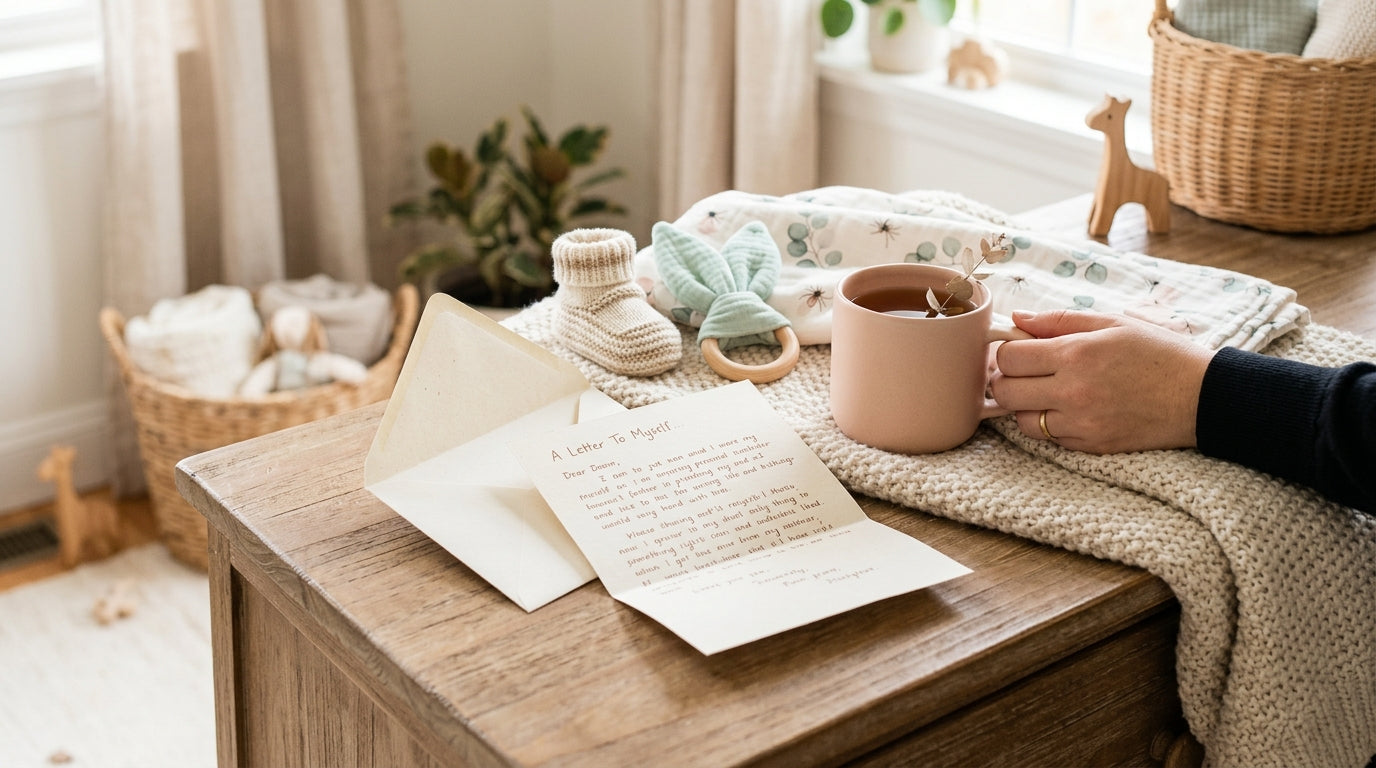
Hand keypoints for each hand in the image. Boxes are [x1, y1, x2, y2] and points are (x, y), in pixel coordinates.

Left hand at [989, 310, 1216, 453]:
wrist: (1201, 397)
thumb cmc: (1159, 354)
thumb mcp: (1113, 323)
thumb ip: (1060, 320)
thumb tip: (1017, 319)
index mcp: (1076, 354)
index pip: (1008, 357)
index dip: (1007, 352)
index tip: (1020, 350)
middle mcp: (1073, 391)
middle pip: (1005, 391)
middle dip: (1008, 380)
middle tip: (1027, 373)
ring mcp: (1080, 423)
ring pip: (1022, 420)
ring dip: (1027, 407)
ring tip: (1050, 393)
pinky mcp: (1091, 446)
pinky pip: (1050, 439)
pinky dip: (1051, 425)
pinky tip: (1071, 410)